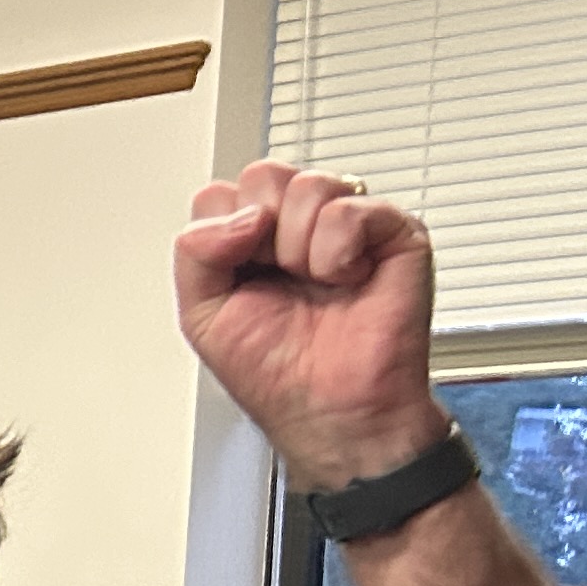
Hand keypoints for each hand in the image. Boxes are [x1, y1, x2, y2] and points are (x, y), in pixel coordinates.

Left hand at [173, 161, 454, 490]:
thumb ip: (194, 253)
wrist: (332, 410)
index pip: (222, 194)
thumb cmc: (275, 371)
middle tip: (278, 279)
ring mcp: (347, 223)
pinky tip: (345, 280)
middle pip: (262, 176)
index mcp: (251, 239)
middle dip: (260, 235)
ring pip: (306, 184)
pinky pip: (351, 207)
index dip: (223, 235)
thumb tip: (242, 214)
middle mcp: (299, 224)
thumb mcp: (202, 314)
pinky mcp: (393, 231)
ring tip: (315, 284)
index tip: (240, 278)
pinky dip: (337, 252)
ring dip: (297, 248)